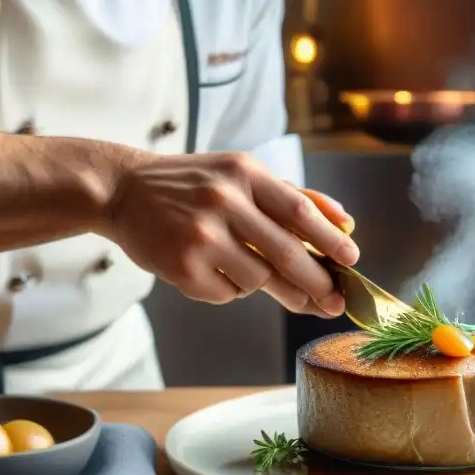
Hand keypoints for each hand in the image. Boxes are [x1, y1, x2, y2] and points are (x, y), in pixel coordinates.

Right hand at [107, 151, 358, 315]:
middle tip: (333, 301)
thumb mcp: (239, 174)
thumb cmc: (191, 184)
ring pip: (258, 279)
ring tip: (242, 266)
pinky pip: (227, 293)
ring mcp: (200, 235)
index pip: (300, 210)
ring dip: (262, 283)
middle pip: (286, 252)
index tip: (352, 261)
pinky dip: (228, 288)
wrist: (122, 190)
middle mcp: (223, 201)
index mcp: (244, 173)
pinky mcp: (181, 266)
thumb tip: (344, 221)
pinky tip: (209, 269)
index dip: (330, 239)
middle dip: (316, 283)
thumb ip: (293, 195)